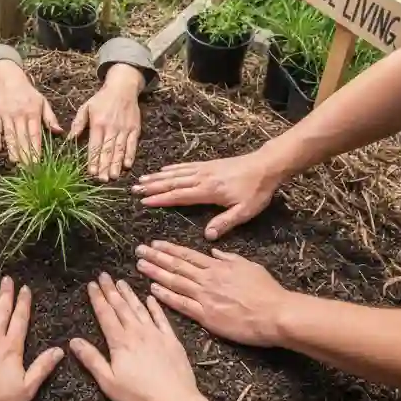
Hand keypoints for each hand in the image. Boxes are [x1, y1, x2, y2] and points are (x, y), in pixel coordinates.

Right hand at [0, 60, 61, 162]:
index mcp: (33, 112)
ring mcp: (6, 115)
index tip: (38, 162)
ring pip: (10, 135)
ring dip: (12, 150)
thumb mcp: (42, 102)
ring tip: (15, 162)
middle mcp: (19, 115)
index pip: (35, 134)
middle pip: (22, 138)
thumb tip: (59, 132)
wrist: (8, 78)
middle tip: (28, 168)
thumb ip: (50, 118)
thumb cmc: (28, 93)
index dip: (36, 149)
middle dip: (25, 154)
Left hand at [69, 64, 142, 179]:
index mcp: (98, 123)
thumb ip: (78, 124)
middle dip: (104, 166)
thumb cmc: (102, 99)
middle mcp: (111, 127)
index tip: (91, 172)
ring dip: (116, 164)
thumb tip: (69, 139)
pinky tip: (127, 165)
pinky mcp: (135, 129)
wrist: (123, 87)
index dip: (93, 159)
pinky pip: (132, 144)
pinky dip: (130, 154)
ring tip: (113, 176)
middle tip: (102, 180)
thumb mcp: (86, 107)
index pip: (95, 145)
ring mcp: (124, 129)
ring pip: (120, 149)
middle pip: (107, 150)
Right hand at [70, 274, 201, 400]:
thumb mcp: (109, 382)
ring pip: (139, 308)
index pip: (105, 315)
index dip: (97, 299)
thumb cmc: (139, 397)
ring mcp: (156, 334)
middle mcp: (137, 332)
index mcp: (120, 342)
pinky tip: (150, 298)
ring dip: (129, 294)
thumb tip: (73, 341)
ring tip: (121, 281)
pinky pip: (161, 318)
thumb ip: (92, 360)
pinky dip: (154, 307)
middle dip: (110, 290)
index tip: (91, 284)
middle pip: (121, 307)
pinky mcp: (171, 340)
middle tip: (104, 275)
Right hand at [132, 151, 282, 238]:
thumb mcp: (244, 211)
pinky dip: (172, 168)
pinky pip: (185, 166)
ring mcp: (204, 169)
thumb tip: (206, 236)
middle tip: (134, 188)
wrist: (266, 165)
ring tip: (142, 179)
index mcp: (208, 191)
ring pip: (176, 173)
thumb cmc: (257, 191)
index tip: (144, 200)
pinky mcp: (209, 164)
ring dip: (158, 176)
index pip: (179, 195)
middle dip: (152, 186)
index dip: (161, 199)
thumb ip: (225, 223)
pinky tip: (164, 169)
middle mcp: (202, 178)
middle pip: (172, 182)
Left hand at [136, 241, 290, 346]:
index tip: (155, 243)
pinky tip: (153, 289)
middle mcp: (208, 279)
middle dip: (156, 256)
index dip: (169, 249)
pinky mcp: (207, 316)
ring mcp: (206, 297)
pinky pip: (182, 304)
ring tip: (140, 265)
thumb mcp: (249, 266)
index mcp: (218, 266)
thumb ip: (229, 258)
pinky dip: (166, 296)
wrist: (275, 314)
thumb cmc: (267, 291)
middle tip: (139, 250)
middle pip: (177, 265)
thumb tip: (214, 251)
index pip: (188, 255)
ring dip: (156, 272)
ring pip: (175, 281)